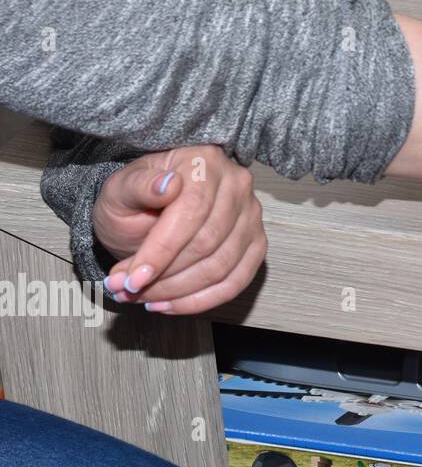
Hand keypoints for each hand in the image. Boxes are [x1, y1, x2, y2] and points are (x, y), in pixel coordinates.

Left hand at [93, 145, 266, 313]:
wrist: (148, 208)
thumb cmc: (135, 197)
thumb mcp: (120, 189)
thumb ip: (138, 186)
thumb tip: (166, 185)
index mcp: (204, 162)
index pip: (192, 211)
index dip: (161, 250)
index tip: (131, 278)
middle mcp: (237, 184)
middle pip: (208, 242)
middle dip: (164, 276)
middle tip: (126, 290)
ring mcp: (251, 215)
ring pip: (221, 266)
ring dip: (178, 291)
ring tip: (143, 297)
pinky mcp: (256, 242)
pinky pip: (237, 281)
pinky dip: (201, 300)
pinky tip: (170, 304)